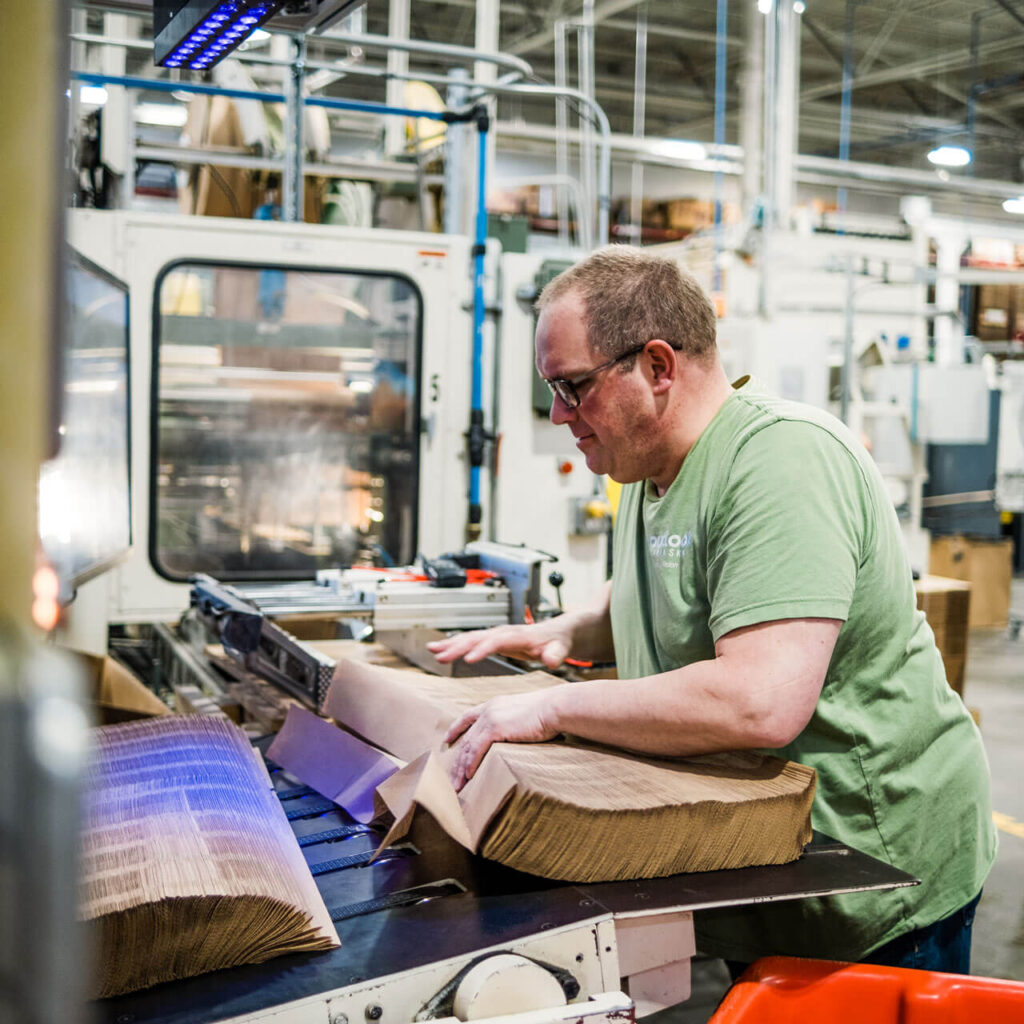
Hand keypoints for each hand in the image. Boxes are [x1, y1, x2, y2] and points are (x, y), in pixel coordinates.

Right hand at [427, 621, 571, 668]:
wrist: (557, 633)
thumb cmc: (558, 643)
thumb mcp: (561, 649)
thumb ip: (555, 654)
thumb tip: (551, 660)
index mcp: (518, 636)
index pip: (497, 641)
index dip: (482, 649)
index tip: (468, 659)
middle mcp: (504, 632)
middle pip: (477, 637)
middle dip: (458, 646)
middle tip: (440, 657)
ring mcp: (496, 635)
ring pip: (469, 637)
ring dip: (450, 644)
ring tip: (431, 650)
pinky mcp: (491, 640)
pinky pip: (469, 641)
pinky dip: (453, 644)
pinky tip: (439, 650)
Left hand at [444, 689, 561, 790]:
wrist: (554, 707)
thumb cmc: (548, 711)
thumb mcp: (525, 713)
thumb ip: (515, 722)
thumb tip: (517, 734)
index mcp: (494, 704)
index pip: (468, 716)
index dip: (456, 728)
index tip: (447, 739)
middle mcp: (488, 710)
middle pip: (466, 738)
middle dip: (457, 760)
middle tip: (452, 778)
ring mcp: (490, 718)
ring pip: (468, 747)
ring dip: (462, 768)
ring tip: (458, 785)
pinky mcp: (495, 728)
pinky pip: (477, 750)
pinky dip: (471, 764)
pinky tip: (469, 776)